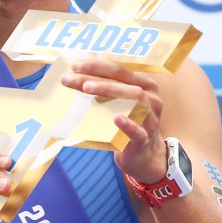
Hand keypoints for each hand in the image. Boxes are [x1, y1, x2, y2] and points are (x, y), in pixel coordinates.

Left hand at [61, 58, 166, 184]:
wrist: (145, 157)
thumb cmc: (128, 124)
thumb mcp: (122, 104)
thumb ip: (108, 91)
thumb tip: (75, 78)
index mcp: (144, 84)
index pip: (120, 70)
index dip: (97, 65)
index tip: (75, 65)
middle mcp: (151, 97)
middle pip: (123, 80)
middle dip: (95, 76)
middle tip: (70, 78)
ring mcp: (150, 118)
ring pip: (135, 98)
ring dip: (109, 90)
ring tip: (86, 88)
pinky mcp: (145, 139)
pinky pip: (138, 131)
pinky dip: (128, 125)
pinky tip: (116, 119)